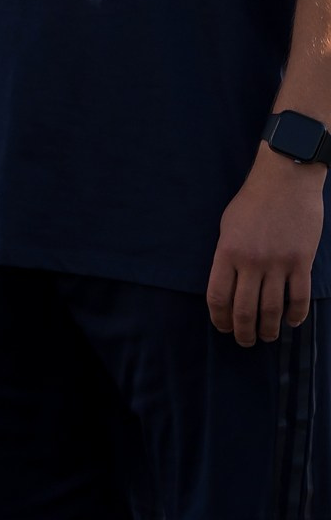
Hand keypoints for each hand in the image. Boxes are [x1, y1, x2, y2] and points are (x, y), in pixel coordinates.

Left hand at [206, 142, 324, 343]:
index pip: (218, 297)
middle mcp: (251, 262)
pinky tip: (291, 322)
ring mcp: (278, 263)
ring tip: (267, 337)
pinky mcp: (302, 261)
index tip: (223, 327)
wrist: (287, 178)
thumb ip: (227, 256)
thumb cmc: (253, 200)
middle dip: (243, 332)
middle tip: (245, 341)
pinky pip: (299, 298)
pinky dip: (295, 315)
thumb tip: (228, 284)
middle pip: (244, 309)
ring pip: (272, 309)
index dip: (219, 318)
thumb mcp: (228, 226)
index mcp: (227, 252)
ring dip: (268, 329)